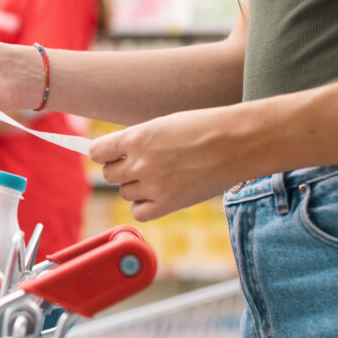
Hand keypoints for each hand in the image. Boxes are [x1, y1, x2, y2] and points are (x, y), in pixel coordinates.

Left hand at [89, 107, 247, 220]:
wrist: (240, 142)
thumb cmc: (206, 128)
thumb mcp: (163, 125)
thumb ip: (137, 140)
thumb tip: (115, 154)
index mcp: (136, 138)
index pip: (97, 152)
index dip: (104, 153)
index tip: (112, 154)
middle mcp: (140, 163)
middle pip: (110, 175)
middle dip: (121, 170)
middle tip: (143, 164)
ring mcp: (153, 186)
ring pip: (125, 193)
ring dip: (136, 186)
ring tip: (161, 175)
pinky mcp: (168, 204)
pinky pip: (139, 212)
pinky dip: (144, 205)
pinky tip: (159, 194)